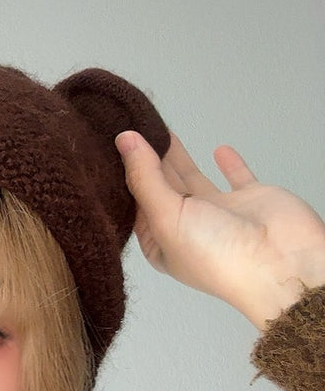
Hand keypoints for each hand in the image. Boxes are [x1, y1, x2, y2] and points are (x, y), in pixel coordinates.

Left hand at [115, 130, 324, 329]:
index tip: (110, 146)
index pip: (136, 204)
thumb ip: (145, 177)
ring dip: (177, 156)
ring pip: (192, 177)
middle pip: (161, 187)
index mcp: (162, 243)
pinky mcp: (249, 200)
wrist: (279, 262)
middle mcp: (188, 229)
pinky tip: (218, 149)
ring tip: (159, 130)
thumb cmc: (217, 255)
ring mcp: (220, 214)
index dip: (125, 176)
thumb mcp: (167, 216)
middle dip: (147, 160)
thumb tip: (124, 140)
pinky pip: (236, 176)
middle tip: (132, 129)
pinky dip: (228, 163)